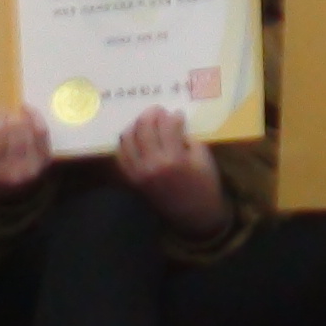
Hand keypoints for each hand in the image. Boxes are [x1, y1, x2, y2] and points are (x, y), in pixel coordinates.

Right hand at [0, 108, 52, 197]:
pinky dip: (37, 119)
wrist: (9, 195)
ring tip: (18, 109)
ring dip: (25, 118)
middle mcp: (14, 171)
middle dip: (12, 118)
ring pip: (31, 134)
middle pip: (16, 137)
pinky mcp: (45, 161)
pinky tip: (29, 112)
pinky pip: (43, 135)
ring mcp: (32, 166)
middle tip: (6, 109)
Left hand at [114, 108, 228, 235]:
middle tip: (157, 111)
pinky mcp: (133, 179)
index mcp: (174, 159)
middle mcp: (152, 164)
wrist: (193, 214)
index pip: (167, 126)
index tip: (177, 113)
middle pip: (144, 128)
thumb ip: (188, 138)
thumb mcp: (203, 158)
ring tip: (144, 121)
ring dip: (135, 125)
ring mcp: (139, 172)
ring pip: (128, 139)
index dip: (172, 116)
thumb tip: (173, 123)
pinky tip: (133, 137)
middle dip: (151, 114)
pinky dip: (125, 143)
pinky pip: (122, 156)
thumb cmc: (203, 185)